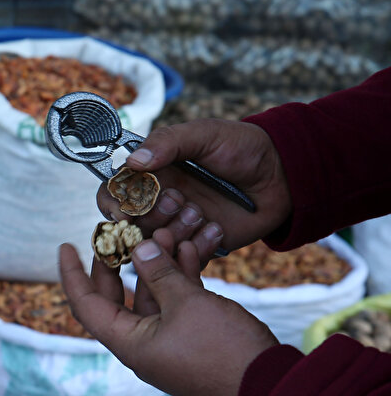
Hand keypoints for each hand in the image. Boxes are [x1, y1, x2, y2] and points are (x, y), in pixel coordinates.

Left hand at [58, 237, 278, 395]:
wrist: (269, 385)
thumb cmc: (222, 349)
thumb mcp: (188, 304)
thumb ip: (160, 274)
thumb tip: (141, 248)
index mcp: (128, 342)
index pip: (86, 304)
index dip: (73, 274)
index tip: (65, 245)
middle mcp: (141, 344)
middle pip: (116, 298)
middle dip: (117, 263)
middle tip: (117, 233)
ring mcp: (166, 342)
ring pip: (151, 296)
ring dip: (157, 265)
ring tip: (165, 231)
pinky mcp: (191, 337)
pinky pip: (176, 303)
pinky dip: (180, 278)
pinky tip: (189, 249)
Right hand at [97, 119, 292, 251]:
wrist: (283, 174)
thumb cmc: (242, 148)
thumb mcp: (204, 134)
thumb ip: (168, 142)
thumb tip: (132, 161)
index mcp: (151, 175)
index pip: (113, 194)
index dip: (112, 205)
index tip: (124, 211)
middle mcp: (157, 204)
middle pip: (128, 224)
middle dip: (149, 217)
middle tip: (178, 201)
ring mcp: (177, 227)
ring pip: (152, 245)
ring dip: (172, 231)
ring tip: (200, 213)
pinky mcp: (197, 248)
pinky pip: (182, 261)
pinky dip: (193, 249)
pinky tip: (214, 228)